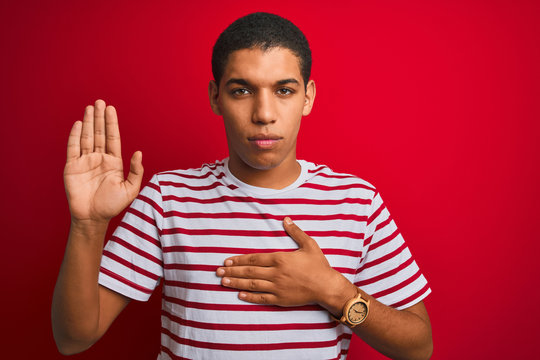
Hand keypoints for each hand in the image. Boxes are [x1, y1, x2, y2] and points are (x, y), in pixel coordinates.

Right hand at [64, 99, 142, 222]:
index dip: (112, 123)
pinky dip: (75, 136)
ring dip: (88, 122)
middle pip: (99, 134)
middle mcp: (99, 158)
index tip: (111, 109)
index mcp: (113, 162)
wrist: (93, 218)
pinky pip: (73, 148)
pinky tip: (79, 124)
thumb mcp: (130, 189)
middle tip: (99, 102)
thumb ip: (136, 171)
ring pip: (87, 137)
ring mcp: (85, 161)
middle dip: (99, 118)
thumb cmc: (112, 205)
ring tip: (90, 108)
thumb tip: (139, 153)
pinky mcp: (72, 167)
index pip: (113, 138)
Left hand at [216, 217, 350, 307]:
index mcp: (280, 259)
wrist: (326, 286)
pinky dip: (249, 297)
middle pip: (249, 272)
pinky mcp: (281, 299)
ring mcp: (277, 287)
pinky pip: (262, 298)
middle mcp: (276, 273)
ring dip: (236, 283)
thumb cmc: (318, 265)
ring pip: (252, 285)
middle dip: (232, 271)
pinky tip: (239, 295)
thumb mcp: (309, 245)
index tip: (226, 261)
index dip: (239, 260)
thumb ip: (296, 232)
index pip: (254, 259)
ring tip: (223, 282)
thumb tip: (286, 219)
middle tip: (217, 272)